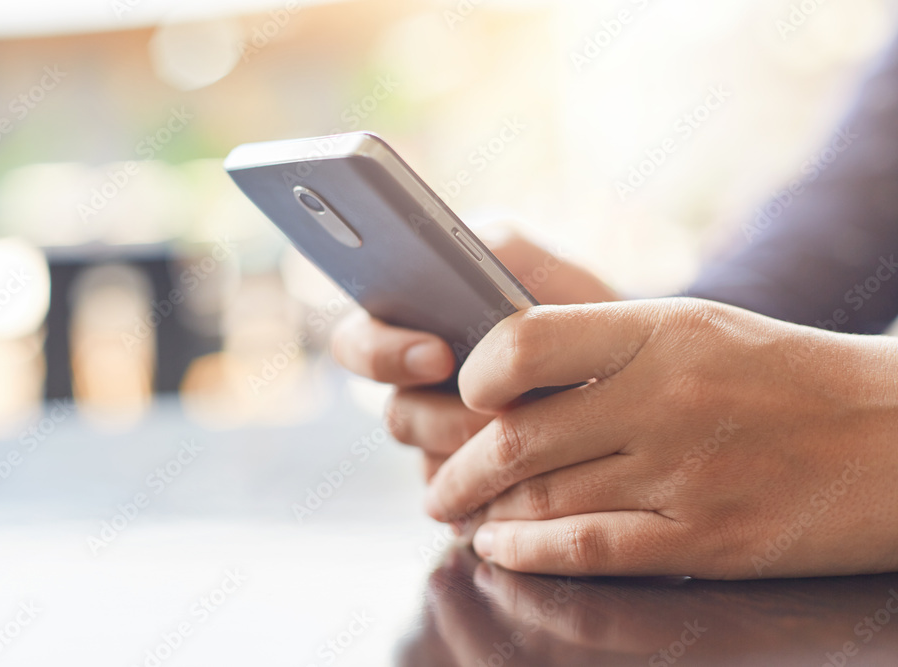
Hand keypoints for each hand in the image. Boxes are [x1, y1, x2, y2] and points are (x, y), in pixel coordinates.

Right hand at [331, 227, 617, 480]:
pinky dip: (497, 492)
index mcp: (411, 330)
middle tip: (493, 412)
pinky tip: (536, 478)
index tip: (437, 356)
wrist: (637, 369)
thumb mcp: (538, 261)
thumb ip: (493, 249)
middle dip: (443, 418)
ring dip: (478, 455)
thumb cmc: (575, 303)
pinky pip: (467, 503)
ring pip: (431, 463)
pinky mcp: (478, 487)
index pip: (356, 343)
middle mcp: (419, 390)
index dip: (381, 354)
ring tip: (533, 439)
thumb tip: (457, 258)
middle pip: (397, 416)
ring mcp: (448, 442)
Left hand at [424, 297, 897, 577]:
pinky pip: (588, 549)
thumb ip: (603, 346)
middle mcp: (664, 400)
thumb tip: (507, 378)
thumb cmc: (782, 375)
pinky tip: (502, 548)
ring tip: (460, 515)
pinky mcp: (707, 541)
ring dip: (484, 514)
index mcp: (658, 331)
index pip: (525, 342)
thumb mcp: (695, 330)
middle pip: (517, 440)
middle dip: (456, 469)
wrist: (897, 437)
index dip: (476, 373)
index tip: (465, 396)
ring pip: (542, 501)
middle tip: (437, 485)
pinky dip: (529, 552)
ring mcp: (685, 475)